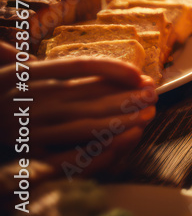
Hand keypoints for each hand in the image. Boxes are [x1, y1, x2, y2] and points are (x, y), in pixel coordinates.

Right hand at [1, 57, 156, 177]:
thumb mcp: (11, 74)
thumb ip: (40, 66)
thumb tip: (80, 60)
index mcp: (22, 74)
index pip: (76, 66)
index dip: (111, 68)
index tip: (138, 73)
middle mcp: (26, 101)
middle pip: (87, 96)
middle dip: (125, 96)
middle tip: (153, 94)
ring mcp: (27, 130)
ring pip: (84, 124)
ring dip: (120, 120)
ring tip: (147, 115)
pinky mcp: (28, 156)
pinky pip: (69, 156)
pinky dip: (97, 150)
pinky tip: (122, 143)